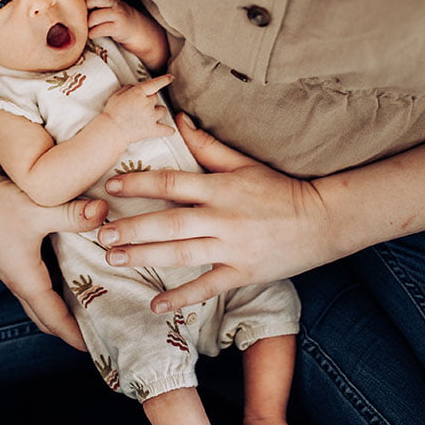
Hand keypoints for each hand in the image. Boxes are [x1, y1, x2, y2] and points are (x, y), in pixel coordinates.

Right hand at [0, 156, 108, 348]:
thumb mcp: (37, 208)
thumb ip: (72, 214)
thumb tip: (104, 214)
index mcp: (24, 278)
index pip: (53, 319)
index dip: (74, 336)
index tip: (97, 350)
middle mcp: (18, 277)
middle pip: (46, 315)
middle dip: (70, 329)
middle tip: (100, 334)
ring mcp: (14, 266)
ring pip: (42, 298)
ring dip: (64, 308)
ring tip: (94, 310)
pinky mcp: (13, 252)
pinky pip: (39, 280)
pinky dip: (57, 288)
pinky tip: (76, 275)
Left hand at [82, 0, 141, 40]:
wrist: (134, 27)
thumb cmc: (113, 14)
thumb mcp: (106, 2)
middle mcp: (113, 2)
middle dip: (87, 4)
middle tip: (85, 11)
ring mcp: (116, 15)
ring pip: (95, 16)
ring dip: (88, 23)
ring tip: (89, 25)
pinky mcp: (117, 28)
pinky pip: (98, 30)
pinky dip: (92, 33)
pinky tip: (93, 33)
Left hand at [97, 114, 335, 310]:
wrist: (323, 220)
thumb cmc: (280, 189)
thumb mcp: (244, 163)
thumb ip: (207, 145)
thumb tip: (177, 119)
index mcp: (220, 188)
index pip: (172, 183)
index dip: (139, 184)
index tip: (111, 186)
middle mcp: (223, 218)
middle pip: (169, 223)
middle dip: (132, 228)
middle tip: (101, 233)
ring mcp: (232, 248)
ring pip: (181, 254)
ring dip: (145, 257)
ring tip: (114, 258)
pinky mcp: (242, 273)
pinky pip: (207, 287)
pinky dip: (182, 297)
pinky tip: (155, 304)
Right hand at [103, 76, 173, 143]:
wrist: (111, 130)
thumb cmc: (112, 112)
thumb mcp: (117, 95)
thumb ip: (128, 88)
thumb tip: (135, 88)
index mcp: (138, 93)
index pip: (155, 83)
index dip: (164, 80)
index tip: (170, 77)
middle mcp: (147, 104)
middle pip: (156, 98)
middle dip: (150, 100)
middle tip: (140, 105)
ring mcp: (151, 117)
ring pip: (162, 110)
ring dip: (157, 111)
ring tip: (148, 116)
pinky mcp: (152, 130)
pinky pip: (166, 129)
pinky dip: (168, 130)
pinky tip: (170, 130)